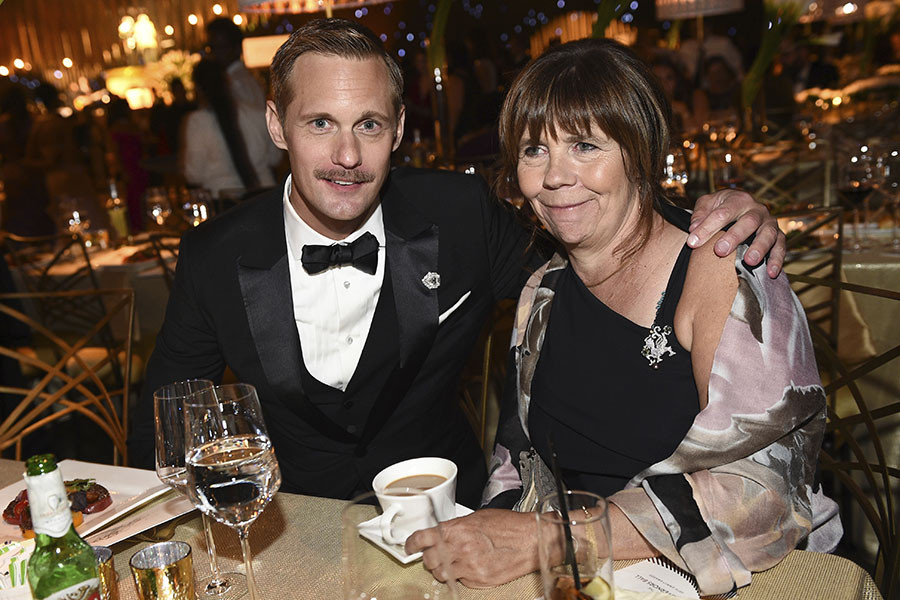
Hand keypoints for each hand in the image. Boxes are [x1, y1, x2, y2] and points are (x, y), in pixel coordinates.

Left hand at [405, 509, 538, 587]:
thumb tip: (442, 534)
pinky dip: (461, 575)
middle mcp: (459, 549)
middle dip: (428, 558)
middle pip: (429, 560)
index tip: (409, 546)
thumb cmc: (509, 526)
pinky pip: (460, 581)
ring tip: (452, 562)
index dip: (411, 543)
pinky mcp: (478, 581)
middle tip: (434, 554)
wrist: (530, 540)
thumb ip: (456, 527)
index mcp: (456, 529)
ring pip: (442, 574)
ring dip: (442, 569)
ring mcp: (468, 567)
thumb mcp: (477, 518)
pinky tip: (470, 566)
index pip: (422, 538)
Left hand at [688, 189, 785, 277]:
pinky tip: (771, 272)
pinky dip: (777, 259)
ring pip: (768, 234)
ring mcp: (769, 223)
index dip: (706, 228)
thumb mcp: (708, 204)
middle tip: (720, 251)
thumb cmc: (722, 207)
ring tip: (749, 261)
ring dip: (759, 248)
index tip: (693, 243)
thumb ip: (700, 214)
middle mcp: (757, 210)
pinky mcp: (778, 236)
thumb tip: (693, 228)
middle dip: (734, 237)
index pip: (722, 213)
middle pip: (748, 222)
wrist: (741, 206)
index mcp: (738, 199)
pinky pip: (781, 247)